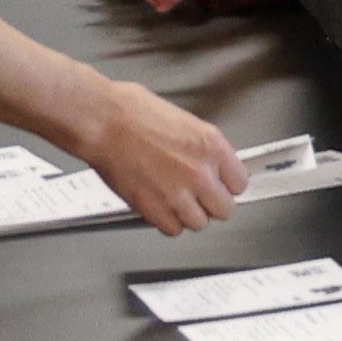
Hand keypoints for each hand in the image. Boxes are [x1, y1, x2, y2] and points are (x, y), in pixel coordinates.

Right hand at [70, 83, 245, 235]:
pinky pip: (173, 229)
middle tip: (198, 196)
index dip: (226, 186)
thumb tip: (209, 161)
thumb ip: (202, 147)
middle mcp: (200, 173)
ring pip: (199, 223)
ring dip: (188, 215)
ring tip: (176, 202)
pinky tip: (159, 207)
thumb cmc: (131, 111)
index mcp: (212, 147)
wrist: (101, 121)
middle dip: (211, 204)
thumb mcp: (183, 120)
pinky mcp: (154, 208)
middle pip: (225, 209)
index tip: (219, 185)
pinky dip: (166, 222)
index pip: (240, 183)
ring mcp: (178, 193)